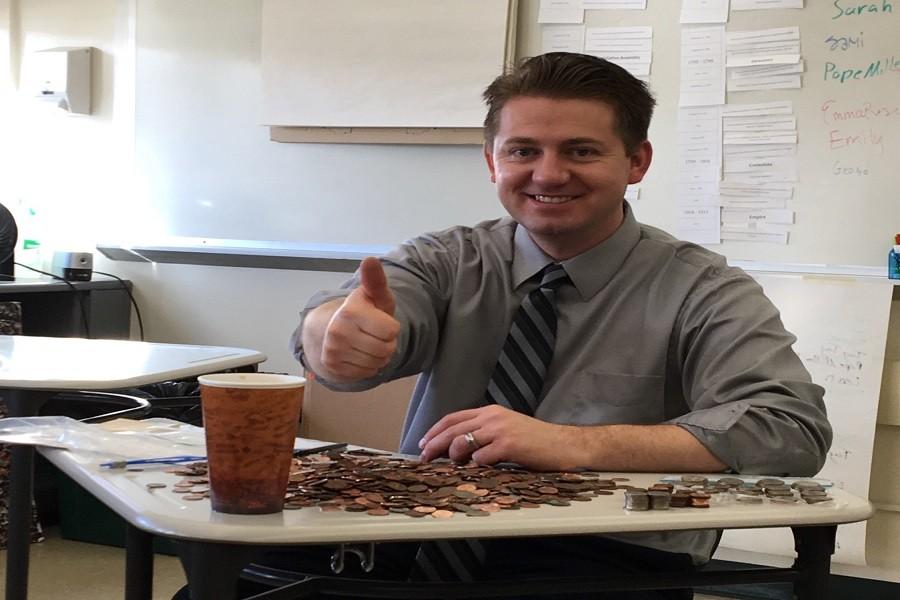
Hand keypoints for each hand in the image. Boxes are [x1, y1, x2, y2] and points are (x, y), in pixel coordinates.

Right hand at [318, 257, 400, 380]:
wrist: (332, 328)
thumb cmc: (364, 311)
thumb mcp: (374, 295)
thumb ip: (376, 280)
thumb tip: (370, 259)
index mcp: (350, 311)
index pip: (391, 331)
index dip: (391, 328)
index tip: (380, 321)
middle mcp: (337, 331)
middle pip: (386, 350)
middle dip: (387, 344)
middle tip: (375, 334)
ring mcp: (333, 350)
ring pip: (377, 363)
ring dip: (378, 357)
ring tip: (367, 343)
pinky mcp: (332, 366)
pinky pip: (366, 374)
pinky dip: (368, 367)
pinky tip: (359, 354)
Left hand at [417, 405, 582, 470]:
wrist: (564, 444)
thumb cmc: (536, 441)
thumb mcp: (507, 428)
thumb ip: (485, 433)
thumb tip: (458, 448)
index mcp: (490, 412)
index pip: (454, 418)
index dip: (435, 431)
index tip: (423, 443)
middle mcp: (492, 418)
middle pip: (452, 430)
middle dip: (434, 444)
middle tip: (423, 458)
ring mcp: (500, 431)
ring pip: (462, 442)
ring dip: (453, 456)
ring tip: (453, 466)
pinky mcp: (508, 445)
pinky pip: (481, 457)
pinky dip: (475, 466)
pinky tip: (479, 470)